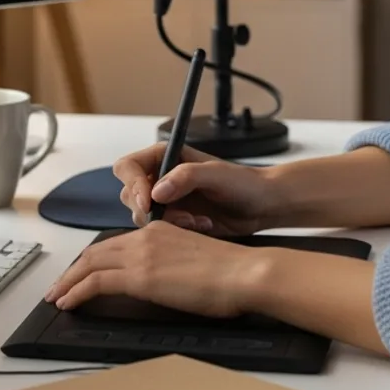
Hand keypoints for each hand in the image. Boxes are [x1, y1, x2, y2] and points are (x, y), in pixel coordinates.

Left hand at [44, 221, 265, 317]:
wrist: (245, 272)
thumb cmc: (232, 270)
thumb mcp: (196, 257)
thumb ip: (175, 261)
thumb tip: (168, 279)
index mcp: (161, 230)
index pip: (117, 243)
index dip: (95, 258)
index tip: (83, 272)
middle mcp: (147, 237)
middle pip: (97, 251)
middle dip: (73, 269)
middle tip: (60, 285)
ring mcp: (142, 255)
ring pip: (90, 263)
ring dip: (69, 280)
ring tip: (57, 295)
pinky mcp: (140, 275)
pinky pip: (96, 282)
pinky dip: (77, 291)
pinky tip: (69, 302)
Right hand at [114, 142, 275, 234]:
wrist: (261, 205)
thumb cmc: (243, 182)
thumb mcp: (215, 174)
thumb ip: (186, 176)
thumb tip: (157, 191)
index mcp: (164, 157)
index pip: (128, 167)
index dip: (133, 184)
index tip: (148, 201)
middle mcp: (160, 177)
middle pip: (130, 195)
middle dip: (150, 210)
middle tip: (181, 217)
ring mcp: (166, 201)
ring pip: (142, 216)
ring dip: (166, 223)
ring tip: (197, 221)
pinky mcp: (174, 221)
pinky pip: (159, 232)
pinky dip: (177, 232)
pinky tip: (202, 226)